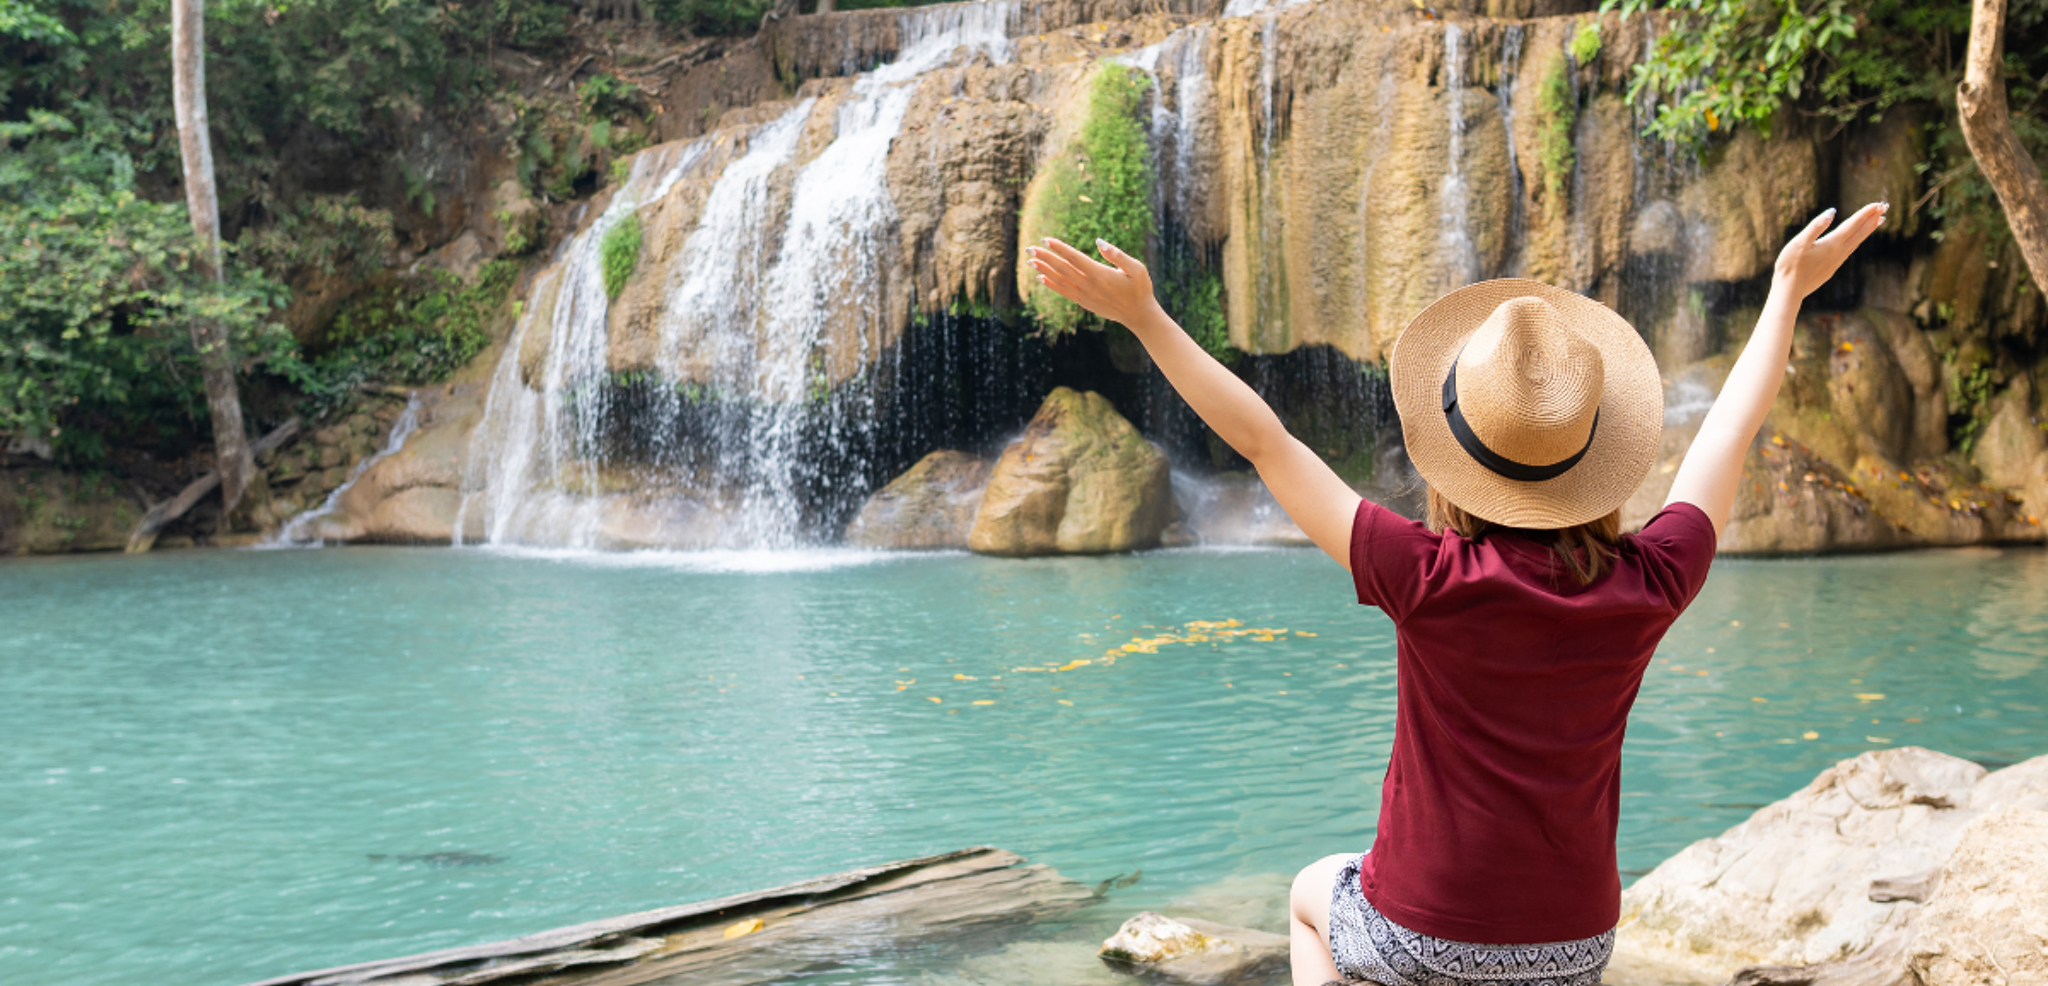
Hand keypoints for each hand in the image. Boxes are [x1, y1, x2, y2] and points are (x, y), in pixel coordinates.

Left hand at [1025, 237, 1159, 326]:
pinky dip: (1051, 284)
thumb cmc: (1140, 289)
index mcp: (1100, 274)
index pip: (1074, 258)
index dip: (1059, 248)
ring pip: (1060, 280)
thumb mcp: (1136, 268)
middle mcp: (1089, 285)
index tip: (1046, 240)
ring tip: (1030, 261)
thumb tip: (1098, 242)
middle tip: (1029, 248)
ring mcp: (1085, 295)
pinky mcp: (1084, 302)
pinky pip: (1063, 292)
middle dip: (1045, 257)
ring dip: (1044, 270)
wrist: (1138, 315)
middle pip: (1062, 269)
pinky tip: (1041, 278)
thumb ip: (1117, 254)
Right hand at [1773, 202, 1887, 299]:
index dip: (1866, 213)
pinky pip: (1850, 251)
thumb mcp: (1798, 243)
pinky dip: (1858, 241)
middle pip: (1860, 233)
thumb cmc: (1790, 266)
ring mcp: (1836, 261)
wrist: (1789, 291)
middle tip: (1885, 206)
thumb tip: (1832, 211)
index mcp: (1832, 244)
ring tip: (1878, 221)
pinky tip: (1856, 240)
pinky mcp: (1831, 268)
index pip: (1853, 224)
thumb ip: (1815, 227)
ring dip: (1868, 230)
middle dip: (1873, 219)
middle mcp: (1838, 252)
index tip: (1879, 203)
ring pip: (1857, 242)